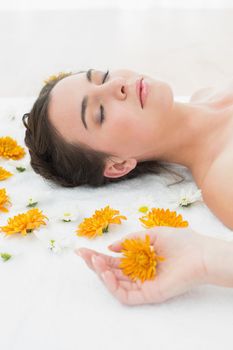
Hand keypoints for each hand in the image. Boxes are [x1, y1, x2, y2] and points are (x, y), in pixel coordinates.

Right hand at [75, 226, 209, 305]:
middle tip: (82, 254)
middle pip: (111, 271)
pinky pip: (125, 295)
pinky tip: (106, 274)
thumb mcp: (150, 234)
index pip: (114, 260)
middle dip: (95, 263)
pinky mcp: (148, 294)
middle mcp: (138, 273)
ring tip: (94, 261)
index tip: (82, 249)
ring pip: (115, 284)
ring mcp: (142, 284)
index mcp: (139, 259)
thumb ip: (130, 241)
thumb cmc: (179, 241)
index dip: (98, 255)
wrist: (199, 253)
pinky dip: (113, 287)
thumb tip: (111, 247)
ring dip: (101, 273)